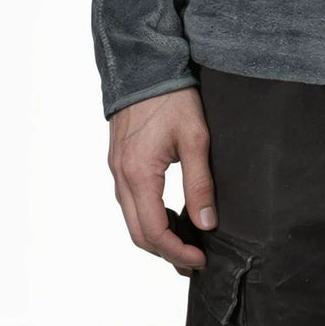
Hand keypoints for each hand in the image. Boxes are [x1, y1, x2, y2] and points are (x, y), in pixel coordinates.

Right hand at [108, 86, 217, 275]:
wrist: (145, 64)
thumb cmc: (171, 96)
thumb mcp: (195, 138)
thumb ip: (200, 183)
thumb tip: (207, 223)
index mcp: (139, 174)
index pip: (154, 231)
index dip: (177, 252)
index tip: (201, 259)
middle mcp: (121, 176)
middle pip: (139, 233)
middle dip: (166, 252)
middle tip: (194, 260)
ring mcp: (117, 169)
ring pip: (132, 218)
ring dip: (157, 236)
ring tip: (187, 242)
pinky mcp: (120, 161)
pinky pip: (130, 201)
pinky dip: (149, 216)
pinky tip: (172, 214)